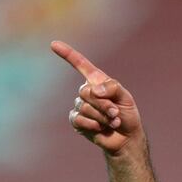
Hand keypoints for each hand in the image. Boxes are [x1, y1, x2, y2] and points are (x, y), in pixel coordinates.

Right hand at [51, 40, 142, 155]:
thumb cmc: (127, 114)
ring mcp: (80, 106)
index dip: (67, 54)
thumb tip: (93, 89)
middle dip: (104, 104)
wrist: (126, 136)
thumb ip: (113, 88)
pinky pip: (78, 119)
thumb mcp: (126, 97)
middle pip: (86, 92)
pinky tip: (101, 128)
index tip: (54, 44)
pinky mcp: (77, 120)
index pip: (80, 65)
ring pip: (84, 107)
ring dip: (102, 116)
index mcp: (98, 81)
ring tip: (112, 121)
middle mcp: (87, 91)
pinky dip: (93, 124)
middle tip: (115, 112)